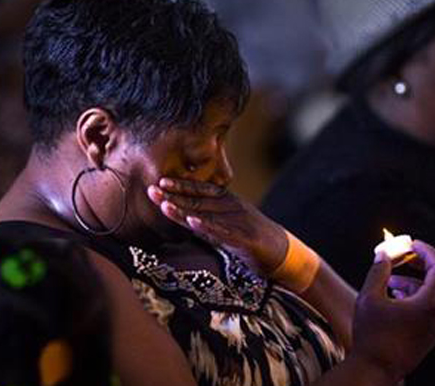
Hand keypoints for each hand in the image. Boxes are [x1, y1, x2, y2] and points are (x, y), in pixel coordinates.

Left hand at [147, 178, 287, 274]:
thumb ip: (207, 221)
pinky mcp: (246, 238)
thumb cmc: (250, 240)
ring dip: (185, 210)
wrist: (282, 253)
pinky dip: (208, 227)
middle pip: (200, 200)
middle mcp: (233, 207)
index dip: (181, 186)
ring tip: (165, 206)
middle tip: (152, 190)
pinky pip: (224, 232)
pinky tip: (193, 224)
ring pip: (208, 214)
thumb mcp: (227, 227)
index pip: (201, 191)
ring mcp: (240, 222)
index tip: (160, 182)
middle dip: (174, 195)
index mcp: (228, 202)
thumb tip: (184, 218)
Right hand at [350, 241, 434, 382]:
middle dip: (426, 261)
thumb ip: (379, 270)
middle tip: (407, 254)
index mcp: (430, 303)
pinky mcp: (431, 334)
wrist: (374, 370)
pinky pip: (432, 306)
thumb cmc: (371, 335)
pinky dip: (419, 294)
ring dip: (419, 279)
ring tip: (393, 278)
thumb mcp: (369, 297)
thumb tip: (384, 254)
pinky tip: (396, 295)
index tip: (411, 243)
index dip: (425, 249)